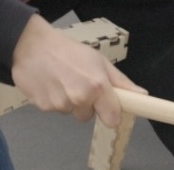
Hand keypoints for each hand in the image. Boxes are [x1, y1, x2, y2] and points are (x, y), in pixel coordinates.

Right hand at [11, 15, 146, 126]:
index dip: (109, 114)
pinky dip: (53, 100)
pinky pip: (54, 110)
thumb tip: (141, 96)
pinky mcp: (44, 107)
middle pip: (87, 116)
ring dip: (68, 102)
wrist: (32, 46)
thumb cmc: (68, 51)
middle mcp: (80, 98)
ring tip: (60, 82)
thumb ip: (120, 82)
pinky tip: (50, 85)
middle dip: (85, 105)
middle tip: (76, 84)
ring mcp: (60, 104)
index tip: (106, 108)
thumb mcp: (98, 61)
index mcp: (97, 86)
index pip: (111, 118)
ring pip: (70, 112)